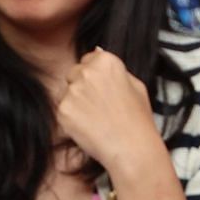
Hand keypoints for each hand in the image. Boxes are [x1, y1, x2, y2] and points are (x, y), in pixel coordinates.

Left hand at [55, 48, 164, 178]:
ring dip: (76, 103)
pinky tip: (88, 127)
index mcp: (105, 61)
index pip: (88, 60)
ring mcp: (72, 91)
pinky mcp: (62, 110)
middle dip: (82, 88)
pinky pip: (62, 110)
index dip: (95, 77)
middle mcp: (86, 72)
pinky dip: (71, 119)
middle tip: (98, 107)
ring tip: (95, 119)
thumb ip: (114, 69)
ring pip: (66, 93)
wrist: (131, 148)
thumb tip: (97, 52)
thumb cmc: (138, 119)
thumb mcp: (135, 85)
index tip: (102, 91)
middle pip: (74, 74)